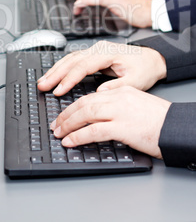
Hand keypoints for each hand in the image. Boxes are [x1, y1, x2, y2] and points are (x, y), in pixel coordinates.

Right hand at [37, 40, 166, 95]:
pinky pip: (73, 59)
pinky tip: (54, 75)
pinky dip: (62, 68)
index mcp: (107, 53)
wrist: (152, 58)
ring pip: (70, 58)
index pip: (83, 66)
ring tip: (43, 81)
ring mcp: (95, 50)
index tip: (59, 90)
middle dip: (55, 74)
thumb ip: (117, 86)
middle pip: (71, 60)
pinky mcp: (93, 54)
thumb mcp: (136, 81)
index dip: (69, 79)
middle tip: (42, 85)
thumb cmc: (145, 68)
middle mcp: (98, 49)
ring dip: (55, 70)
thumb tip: (99, 92)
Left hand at [50, 86, 170, 158]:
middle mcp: (118, 98)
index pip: (90, 96)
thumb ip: (117, 107)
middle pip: (84, 103)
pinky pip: (94, 131)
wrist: (177, 127)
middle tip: (56, 125)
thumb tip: (98, 119)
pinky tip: (70, 141)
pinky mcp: (123, 127)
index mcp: (121, 91)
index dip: (73, 106)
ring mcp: (120, 111)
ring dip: (68, 124)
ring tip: (59, 133)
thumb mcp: (136, 105)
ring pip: (86, 113)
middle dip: (66, 114)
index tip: (64, 115)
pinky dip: (78, 136)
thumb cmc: (159, 120)